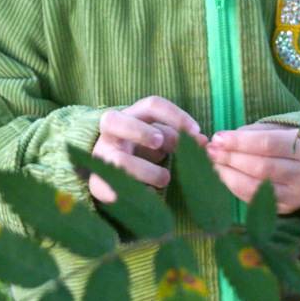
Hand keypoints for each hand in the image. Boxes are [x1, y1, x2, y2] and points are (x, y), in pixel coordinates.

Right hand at [89, 96, 205, 201]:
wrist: (113, 172)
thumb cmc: (143, 148)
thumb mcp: (160, 138)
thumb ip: (177, 138)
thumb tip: (202, 141)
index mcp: (132, 115)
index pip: (151, 105)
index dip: (174, 115)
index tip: (195, 131)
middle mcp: (111, 132)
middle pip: (114, 120)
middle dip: (140, 132)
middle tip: (160, 144)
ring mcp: (101, 157)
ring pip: (118, 160)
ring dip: (145, 170)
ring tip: (165, 178)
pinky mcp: (97, 182)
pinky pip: (110, 188)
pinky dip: (132, 192)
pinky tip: (149, 195)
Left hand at [206, 123, 299, 213]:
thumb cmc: (292, 143)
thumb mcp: (279, 130)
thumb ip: (252, 133)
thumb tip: (221, 142)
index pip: (268, 144)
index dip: (240, 142)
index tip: (217, 138)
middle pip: (262, 167)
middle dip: (231, 158)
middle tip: (210, 151)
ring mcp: (297, 195)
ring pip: (257, 187)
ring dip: (229, 175)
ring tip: (213, 163)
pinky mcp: (288, 210)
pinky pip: (255, 201)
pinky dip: (236, 188)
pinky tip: (224, 176)